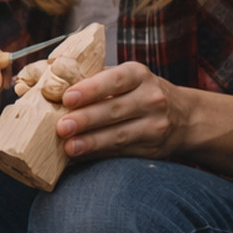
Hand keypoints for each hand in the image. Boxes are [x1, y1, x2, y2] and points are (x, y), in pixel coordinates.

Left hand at [55, 62, 194, 160]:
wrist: (184, 116)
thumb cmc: (138, 92)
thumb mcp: (125, 77)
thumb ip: (93, 78)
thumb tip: (48, 82)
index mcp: (139, 75)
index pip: (115, 80)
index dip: (91, 89)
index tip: (68, 98)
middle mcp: (151, 99)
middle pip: (115, 110)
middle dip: (86, 119)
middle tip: (62, 127)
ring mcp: (155, 126)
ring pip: (120, 135)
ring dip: (92, 142)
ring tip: (69, 147)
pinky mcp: (152, 149)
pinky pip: (122, 153)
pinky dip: (98, 155)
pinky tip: (80, 157)